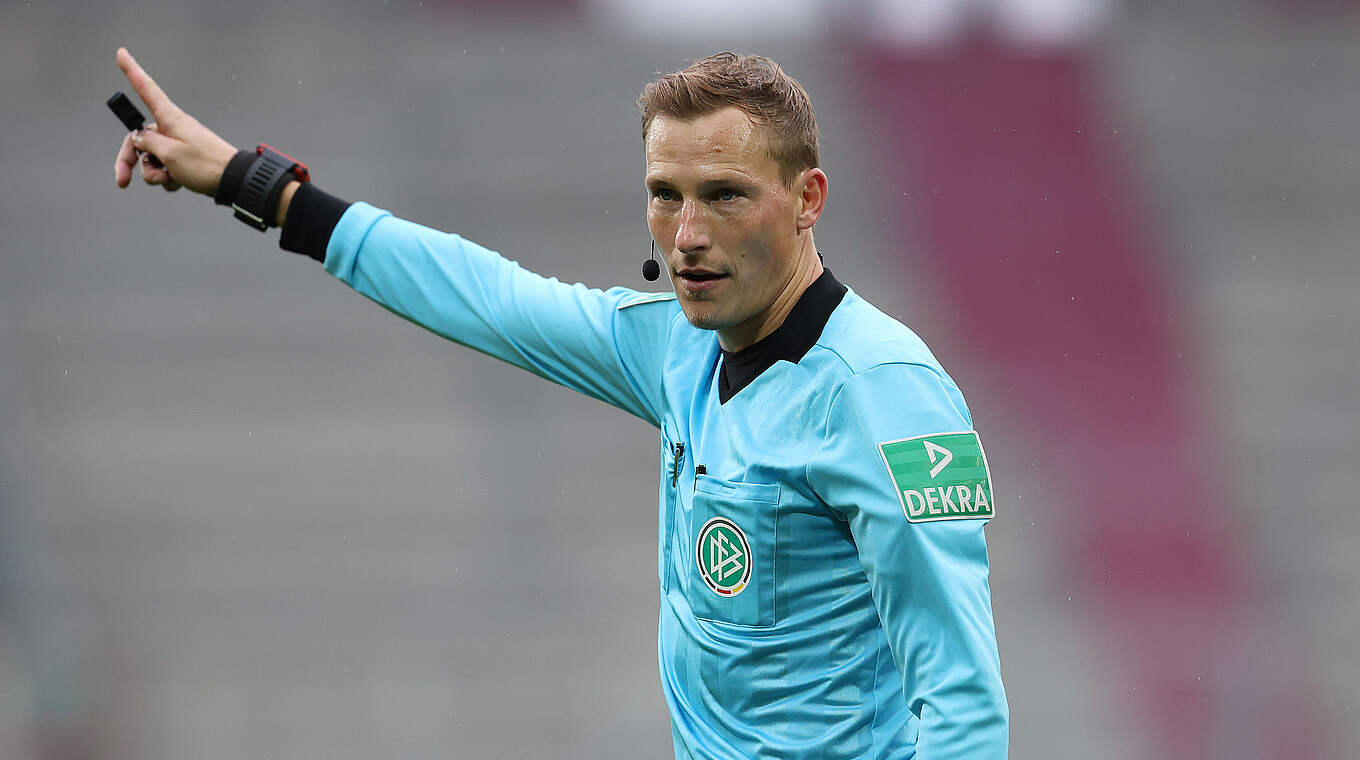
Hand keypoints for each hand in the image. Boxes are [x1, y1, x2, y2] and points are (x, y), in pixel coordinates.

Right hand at [113, 47, 239, 195]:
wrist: (232, 181)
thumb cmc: (206, 165)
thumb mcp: (170, 154)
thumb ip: (148, 143)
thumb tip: (138, 138)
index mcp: (170, 118)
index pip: (146, 89)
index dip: (132, 71)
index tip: (122, 53)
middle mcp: (172, 128)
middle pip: (140, 139)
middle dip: (129, 161)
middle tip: (122, 180)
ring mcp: (178, 144)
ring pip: (151, 158)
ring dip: (154, 173)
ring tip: (170, 178)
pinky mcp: (184, 159)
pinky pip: (165, 169)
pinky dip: (168, 178)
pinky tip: (179, 182)